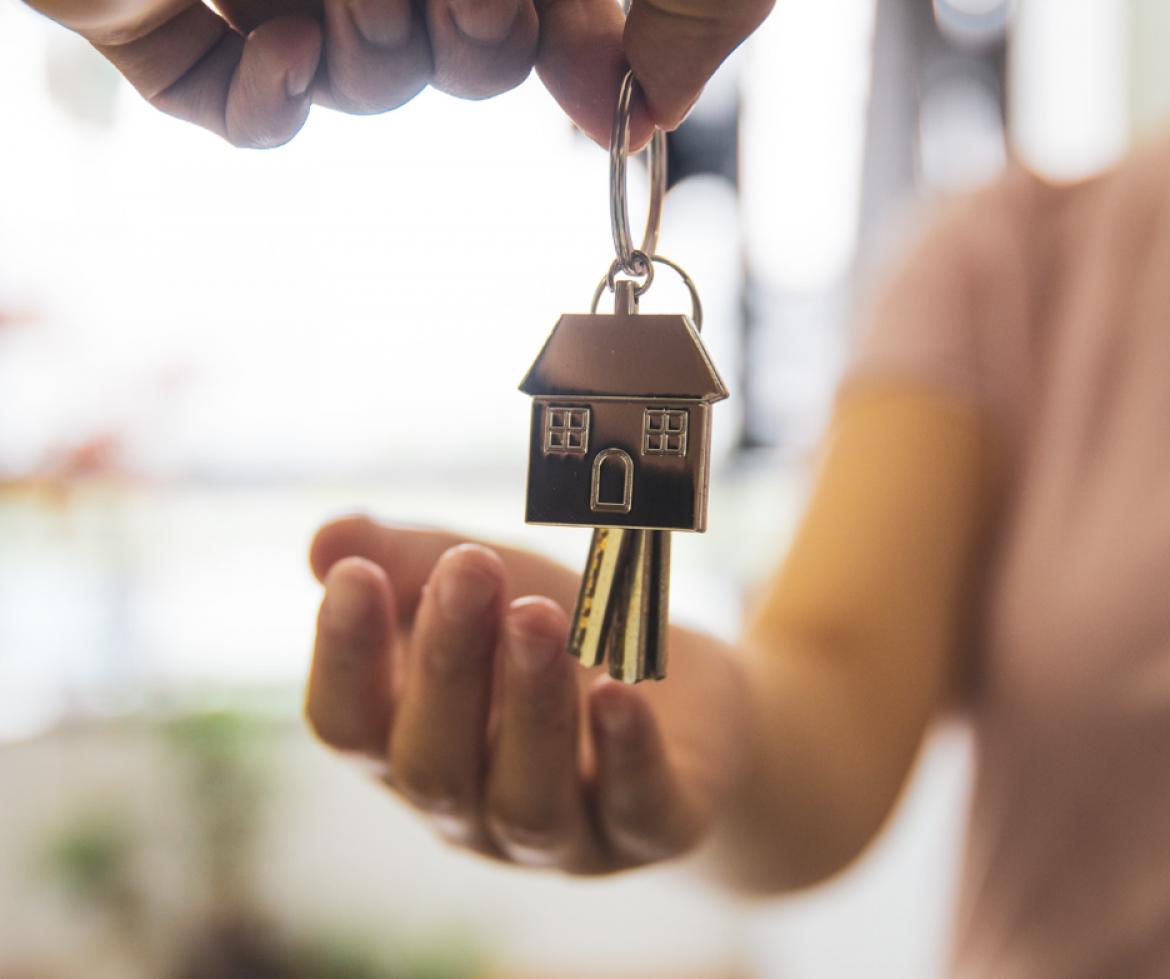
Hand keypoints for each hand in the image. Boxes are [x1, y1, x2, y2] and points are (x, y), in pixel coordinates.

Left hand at [23, 0, 773, 147]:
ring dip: (382, 61)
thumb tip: (638, 124)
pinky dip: (274, 111)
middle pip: (471, 67)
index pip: (559, 33)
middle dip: (482, 48)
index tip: (605, 105)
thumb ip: (692, 5)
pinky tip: (290, 49)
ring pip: (372, 87)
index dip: (586, 73)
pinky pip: (244, 116)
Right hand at [305, 515, 751, 872]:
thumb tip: (325, 541)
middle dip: (448, 664)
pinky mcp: (650, 829)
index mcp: (410, 751)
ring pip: (527, 799)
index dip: (344, 658)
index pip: (349, 727)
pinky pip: (635, 807)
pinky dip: (625, 751)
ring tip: (538, 617)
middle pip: (434, 764)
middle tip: (470, 569)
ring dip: (529, 706)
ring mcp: (561, 837)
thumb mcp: (489, 591)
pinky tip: (619, 690)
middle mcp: (472, 810)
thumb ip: (411, 562)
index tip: (357, 577)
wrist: (683, 699)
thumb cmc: (558, 639)